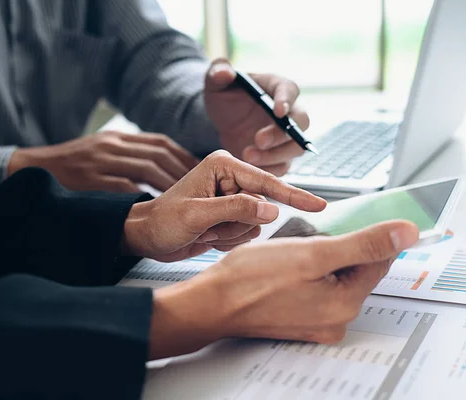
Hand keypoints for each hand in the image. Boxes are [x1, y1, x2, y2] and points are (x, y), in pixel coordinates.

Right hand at [7, 131, 198, 191]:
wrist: (33, 170)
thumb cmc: (71, 166)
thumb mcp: (100, 151)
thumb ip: (126, 155)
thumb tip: (160, 168)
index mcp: (117, 137)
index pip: (161, 142)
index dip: (183, 155)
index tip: (200, 170)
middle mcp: (112, 145)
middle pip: (159, 154)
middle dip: (183, 170)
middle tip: (202, 187)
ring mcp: (101, 160)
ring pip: (147, 167)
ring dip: (170, 182)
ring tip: (187, 197)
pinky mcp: (91, 179)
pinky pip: (125, 186)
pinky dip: (144, 195)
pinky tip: (159, 206)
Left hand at [121, 150, 325, 261]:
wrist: (146, 237)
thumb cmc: (163, 221)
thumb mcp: (197, 214)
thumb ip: (236, 209)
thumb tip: (272, 209)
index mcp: (223, 165)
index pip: (266, 182)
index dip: (293, 195)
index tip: (320, 205)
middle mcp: (231, 178)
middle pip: (262, 207)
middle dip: (236, 223)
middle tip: (208, 225)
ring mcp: (231, 198)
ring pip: (255, 223)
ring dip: (230, 233)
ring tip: (204, 230)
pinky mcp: (230, 215)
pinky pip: (246, 233)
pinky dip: (227, 240)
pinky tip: (206, 235)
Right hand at [148, 220, 418, 358]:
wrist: (211, 303)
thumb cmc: (251, 278)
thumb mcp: (312, 253)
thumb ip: (363, 244)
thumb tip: (407, 233)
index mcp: (346, 304)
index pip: (378, 260)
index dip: (368, 234)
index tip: (353, 218)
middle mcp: (336, 319)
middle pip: (355, 269)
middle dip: (335, 247)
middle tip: (305, 239)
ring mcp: (317, 322)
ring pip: (333, 276)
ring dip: (318, 258)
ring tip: (289, 254)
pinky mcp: (300, 319)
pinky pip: (315, 288)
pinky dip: (306, 272)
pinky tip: (283, 267)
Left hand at [205, 59, 308, 175]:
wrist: (224, 120)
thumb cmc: (225, 95)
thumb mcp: (215, 82)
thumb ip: (217, 72)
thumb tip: (225, 72)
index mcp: (277, 87)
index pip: (289, 90)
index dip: (286, 100)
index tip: (278, 111)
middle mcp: (289, 112)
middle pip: (300, 123)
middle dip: (281, 134)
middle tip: (259, 140)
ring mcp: (286, 136)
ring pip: (295, 149)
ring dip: (275, 155)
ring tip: (247, 155)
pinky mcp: (280, 156)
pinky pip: (284, 167)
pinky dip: (270, 170)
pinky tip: (251, 169)